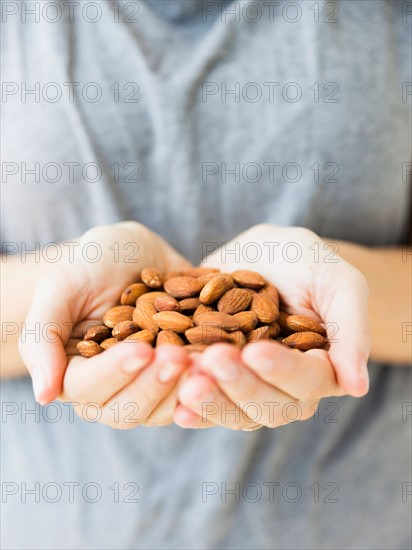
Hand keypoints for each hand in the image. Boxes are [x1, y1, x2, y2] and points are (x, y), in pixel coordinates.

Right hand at [19, 221, 192, 426]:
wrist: (133, 253)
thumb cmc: (90, 264)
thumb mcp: (62, 286)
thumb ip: (45, 336)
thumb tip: (44, 395)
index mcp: (77, 373)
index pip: (88, 388)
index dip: (114, 373)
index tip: (141, 349)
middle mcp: (113, 388)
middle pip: (128, 410)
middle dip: (155, 386)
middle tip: (179, 357)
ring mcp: (150, 385)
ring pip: (166, 408)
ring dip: (186, 389)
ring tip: (208, 363)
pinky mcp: (182, 376)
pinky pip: (197, 390)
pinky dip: (212, 380)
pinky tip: (230, 361)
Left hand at [174, 224, 369, 429]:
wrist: (261, 256)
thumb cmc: (305, 262)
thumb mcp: (336, 280)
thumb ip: (350, 327)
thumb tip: (357, 386)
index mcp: (320, 368)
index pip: (308, 380)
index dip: (283, 370)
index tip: (256, 351)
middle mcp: (286, 388)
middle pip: (269, 407)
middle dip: (241, 386)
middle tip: (214, 359)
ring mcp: (249, 388)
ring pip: (236, 413)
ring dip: (212, 402)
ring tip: (188, 384)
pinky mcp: (217, 383)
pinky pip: (205, 405)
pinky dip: (191, 408)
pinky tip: (175, 405)